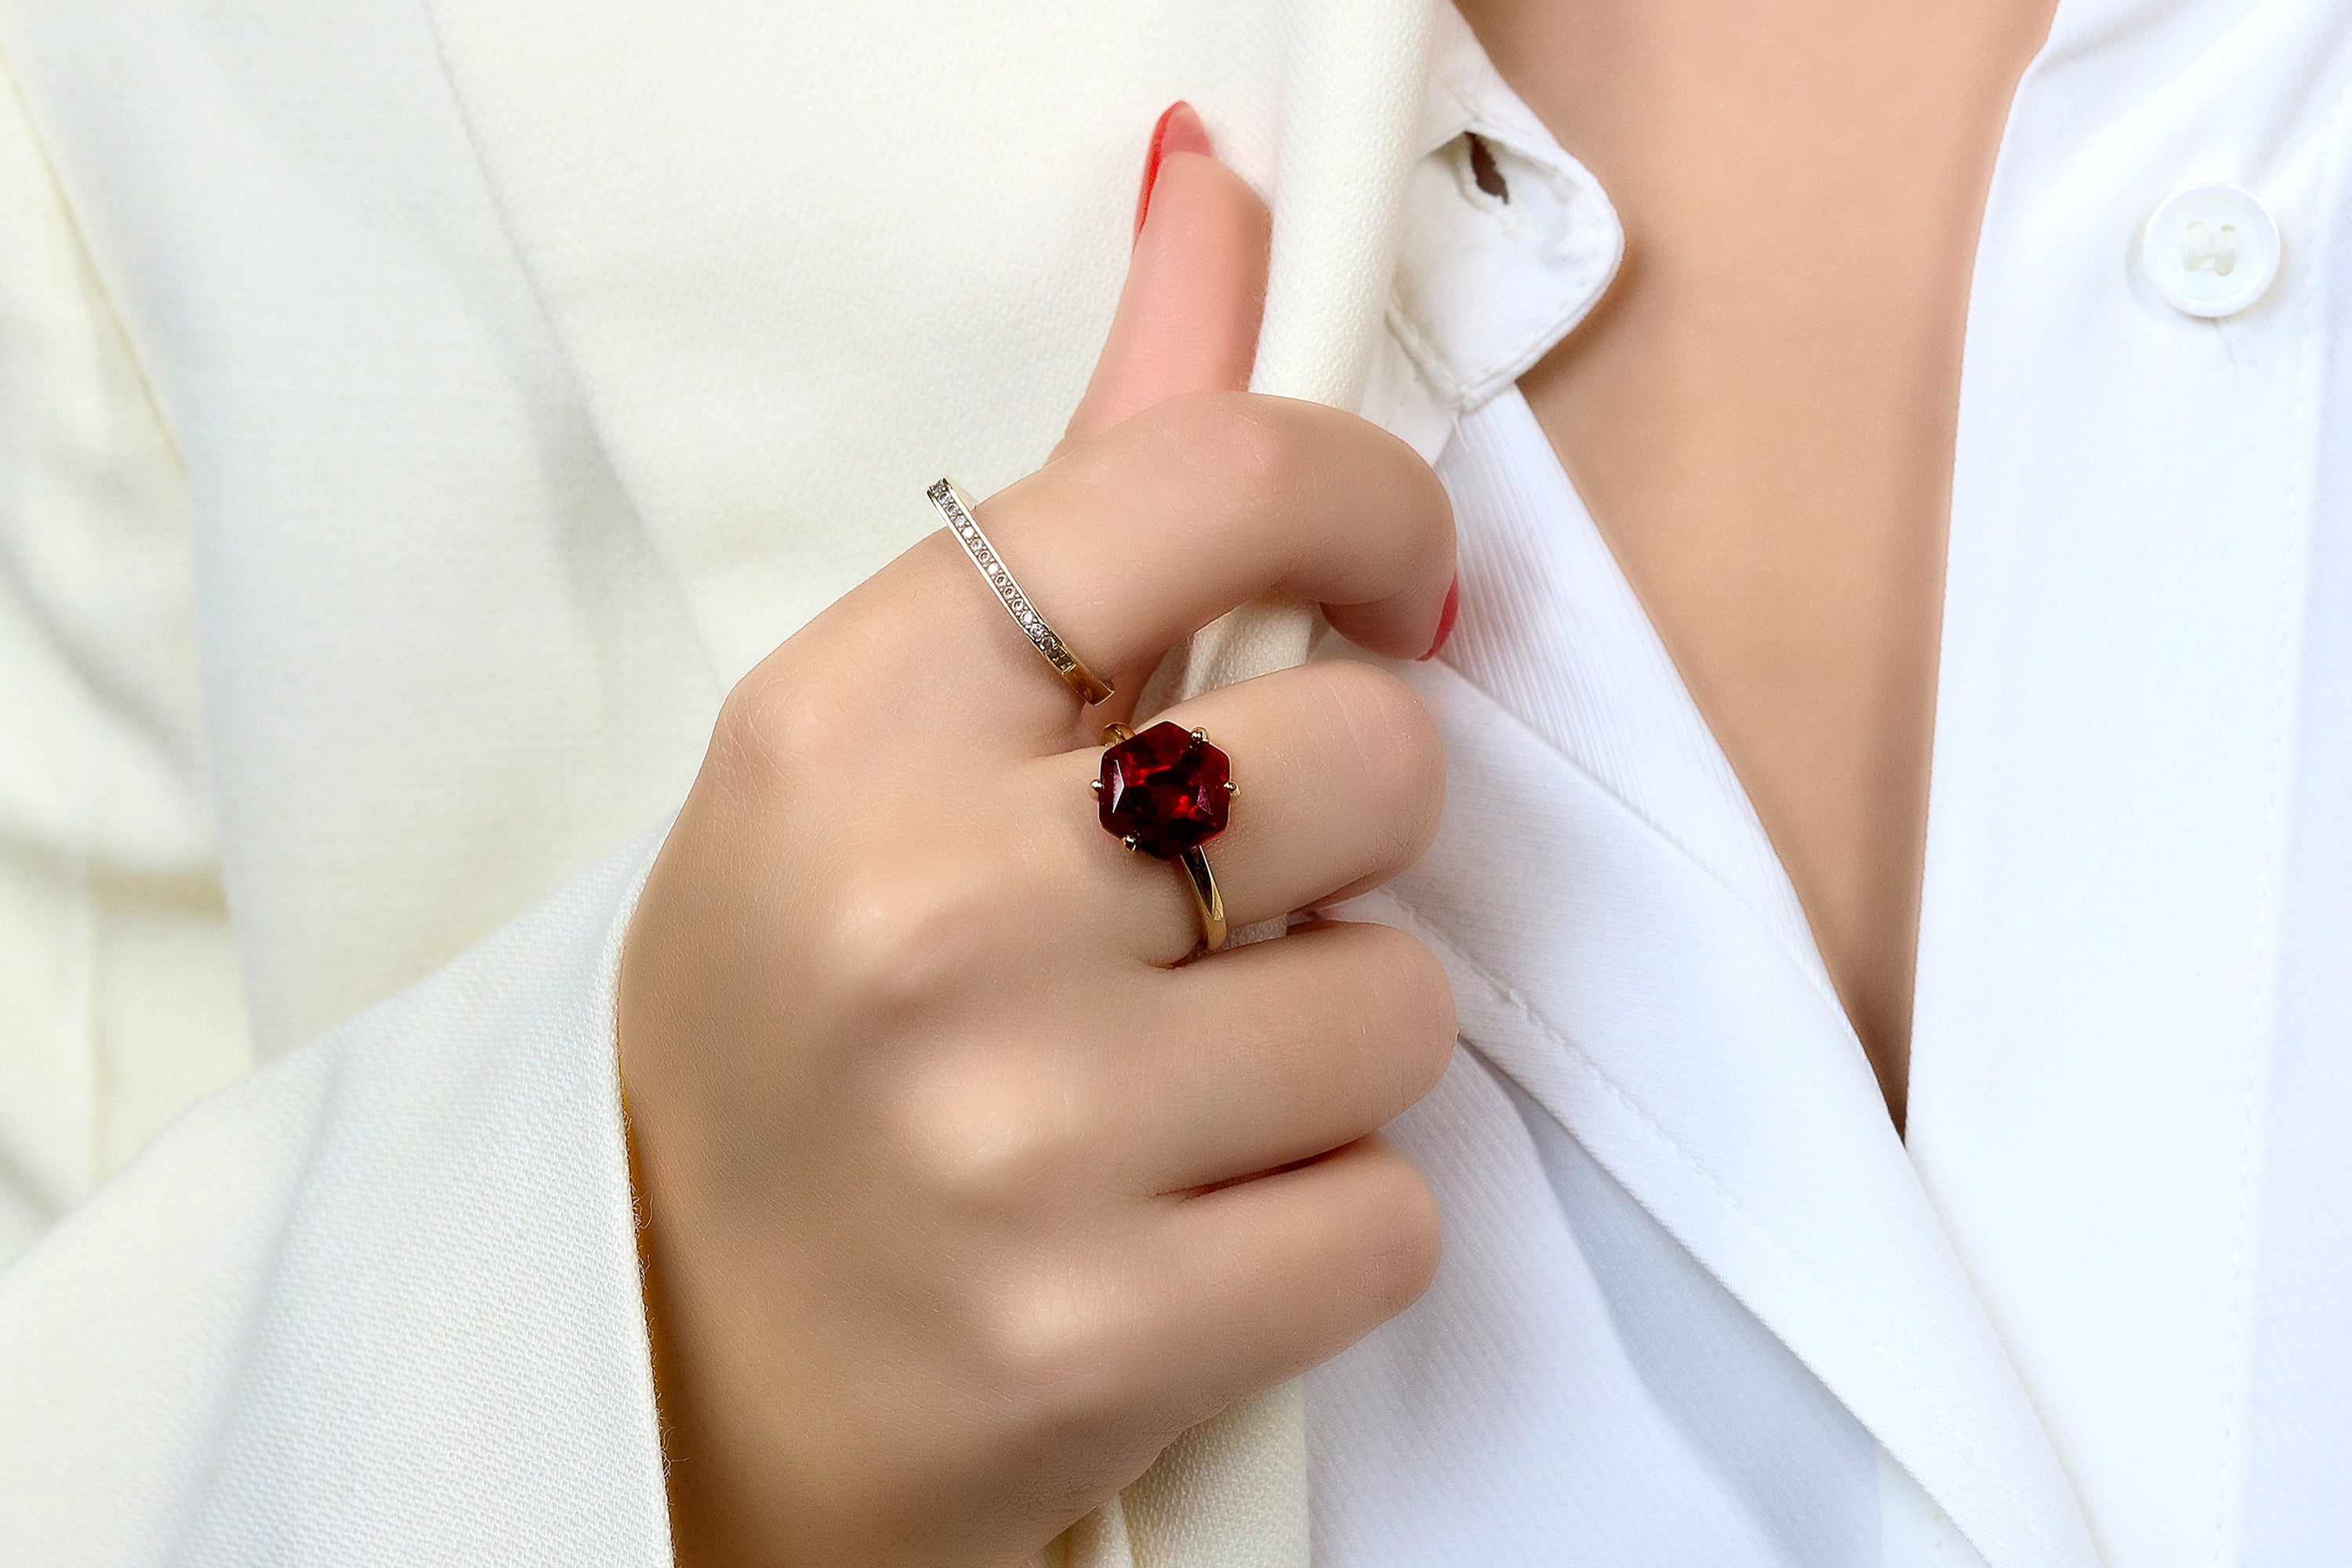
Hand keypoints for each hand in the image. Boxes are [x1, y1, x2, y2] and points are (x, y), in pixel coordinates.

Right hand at [619, 107, 1456, 1567]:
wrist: (671, 1356)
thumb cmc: (789, 1008)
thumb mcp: (874, 728)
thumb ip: (1088, 472)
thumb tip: (1222, 191)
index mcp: (852, 716)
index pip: (1213, 480)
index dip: (1369, 502)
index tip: (1391, 574)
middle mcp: (927, 908)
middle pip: (1375, 754)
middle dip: (1344, 824)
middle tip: (1215, 893)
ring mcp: (1016, 1137)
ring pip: (1410, 1005)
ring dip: (1333, 1040)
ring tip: (1175, 1082)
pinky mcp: (1102, 1340)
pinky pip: (1397, 1217)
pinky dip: (1329, 1223)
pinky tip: (1181, 1225)